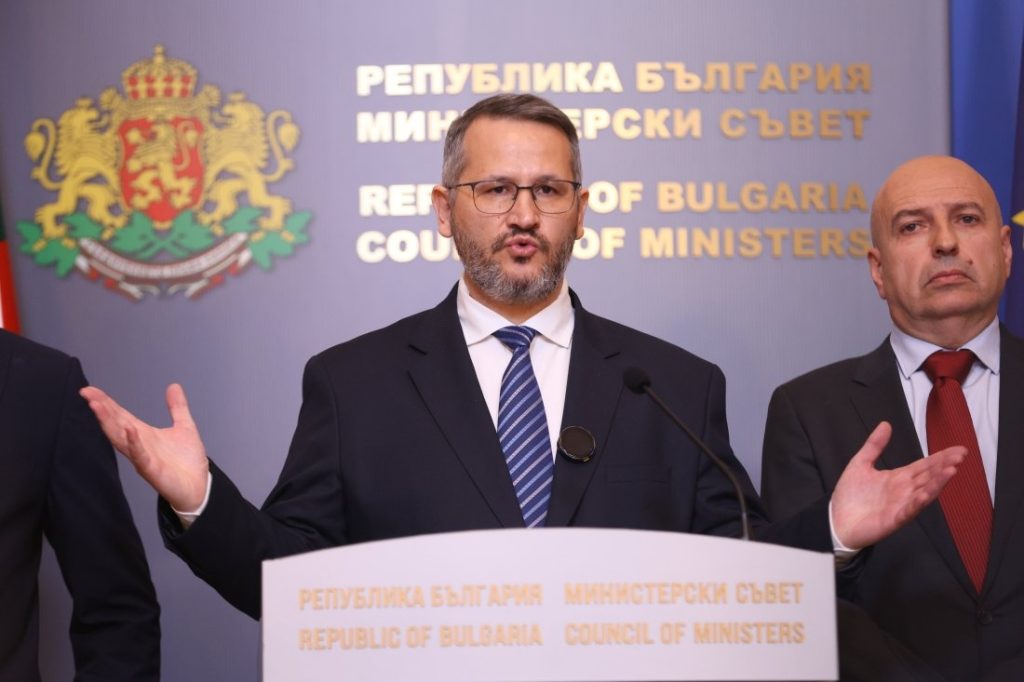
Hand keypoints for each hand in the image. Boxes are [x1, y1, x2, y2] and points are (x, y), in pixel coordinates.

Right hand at [80, 383, 209, 511]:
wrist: (198, 487)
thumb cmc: (187, 461)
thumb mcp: (184, 426)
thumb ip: (177, 407)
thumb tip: (173, 386)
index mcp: (144, 434)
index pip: (120, 415)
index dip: (106, 403)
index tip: (89, 390)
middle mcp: (138, 445)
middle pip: (115, 424)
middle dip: (102, 409)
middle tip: (87, 393)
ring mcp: (143, 458)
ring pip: (120, 439)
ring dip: (109, 423)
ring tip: (98, 406)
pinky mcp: (152, 470)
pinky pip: (140, 456)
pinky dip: (134, 443)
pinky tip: (129, 430)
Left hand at [831, 421, 964, 549]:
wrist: (835, 521)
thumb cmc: (850, 496)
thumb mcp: (860, 464)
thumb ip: (874, 445)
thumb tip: (886, 424)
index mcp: (899, 478)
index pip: (924, 465)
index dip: (941, 457)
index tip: (959, 449)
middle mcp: (904, 491)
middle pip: (929, 476)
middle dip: (945, 466)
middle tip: (961, 455)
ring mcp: (901, 505)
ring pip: (924, 492)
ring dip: (938, 482)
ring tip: (951, 470)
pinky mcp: (894, 519)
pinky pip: (909, 510)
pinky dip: (918, 502)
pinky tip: (927, 493)